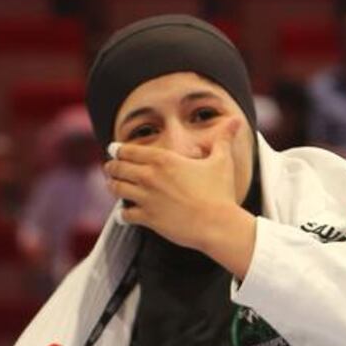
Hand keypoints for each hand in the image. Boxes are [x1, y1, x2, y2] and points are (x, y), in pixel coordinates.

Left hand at [105, 118, 241, 247]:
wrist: (217, 224)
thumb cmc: (220, 193)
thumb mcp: (221, 161)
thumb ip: (223, 139)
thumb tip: (236, 121)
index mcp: (163, 160)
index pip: (130, 150)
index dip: (118, 149)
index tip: (114, 149)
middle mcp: (150, 177)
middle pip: (118, 168)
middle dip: (112, 167)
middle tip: (110, 167)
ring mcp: (147, 198)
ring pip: (117, 189)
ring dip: (113, 186)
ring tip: (112, 185)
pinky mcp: (148, 219)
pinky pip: (125, 215)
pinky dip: (122, 214)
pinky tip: (123, 214)